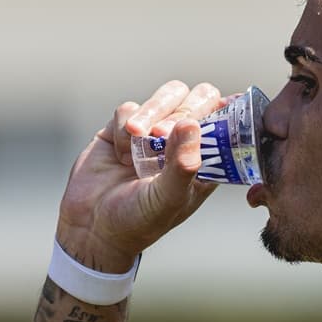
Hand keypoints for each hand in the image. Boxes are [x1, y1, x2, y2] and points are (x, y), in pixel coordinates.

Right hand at [57, 81, 224, 271]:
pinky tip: (120, 152)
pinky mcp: (124, 127)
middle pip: (201, 98)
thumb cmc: (137, 222)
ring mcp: (155, 131)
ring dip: (153, 111)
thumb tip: (191, 126)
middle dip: (185, 109)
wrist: (91, 227)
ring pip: (169, 95)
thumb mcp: (165, 200)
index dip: (231, 112)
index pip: (229, 124)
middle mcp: (184, 142)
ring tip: (135, 135)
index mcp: (206, 160)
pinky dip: (124, 124)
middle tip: (162, 133)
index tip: (223, 110)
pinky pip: (130, 108)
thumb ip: (181, 166)